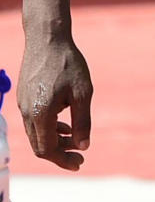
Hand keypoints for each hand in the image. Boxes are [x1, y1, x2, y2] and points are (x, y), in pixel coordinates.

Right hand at [18, 36, 91, 170]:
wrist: (47, 38)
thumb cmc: (68, 63)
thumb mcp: (83, 92)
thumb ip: (82, 122)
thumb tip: (83, 146)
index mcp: (40, 114)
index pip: (48, 150)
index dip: (64, 160)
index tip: (80, 163)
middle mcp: (27, 113)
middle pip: (40, 146)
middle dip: (60, 153)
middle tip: (80, 155)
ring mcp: (23, 105)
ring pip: (36, 134)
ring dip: (55, 141)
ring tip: (75, 139)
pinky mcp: (24, 97)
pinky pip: (34, 122)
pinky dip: (49, 128)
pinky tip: (64, 124)